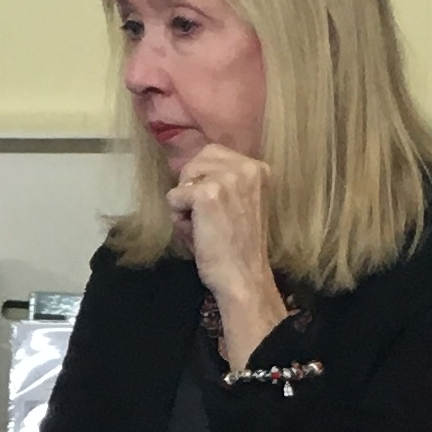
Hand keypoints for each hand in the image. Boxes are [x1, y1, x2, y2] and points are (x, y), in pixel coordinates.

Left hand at [165, 146, 287, 361]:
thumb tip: (187, 174)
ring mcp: (226, 178)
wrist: (244, 277)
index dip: (203, 178)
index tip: (214, 206)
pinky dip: (178, 218)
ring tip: (202, 226)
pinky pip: (173, 198)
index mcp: (258, 168)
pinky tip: (198, 235)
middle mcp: (246, 166)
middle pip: (196, 160)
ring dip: (185, 203)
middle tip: (205, 217)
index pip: (213, 154)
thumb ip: (224, 183)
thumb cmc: (239, 248)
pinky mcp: (206, 193)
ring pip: (184, 178)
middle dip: (191, 186)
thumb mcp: (241, 203)